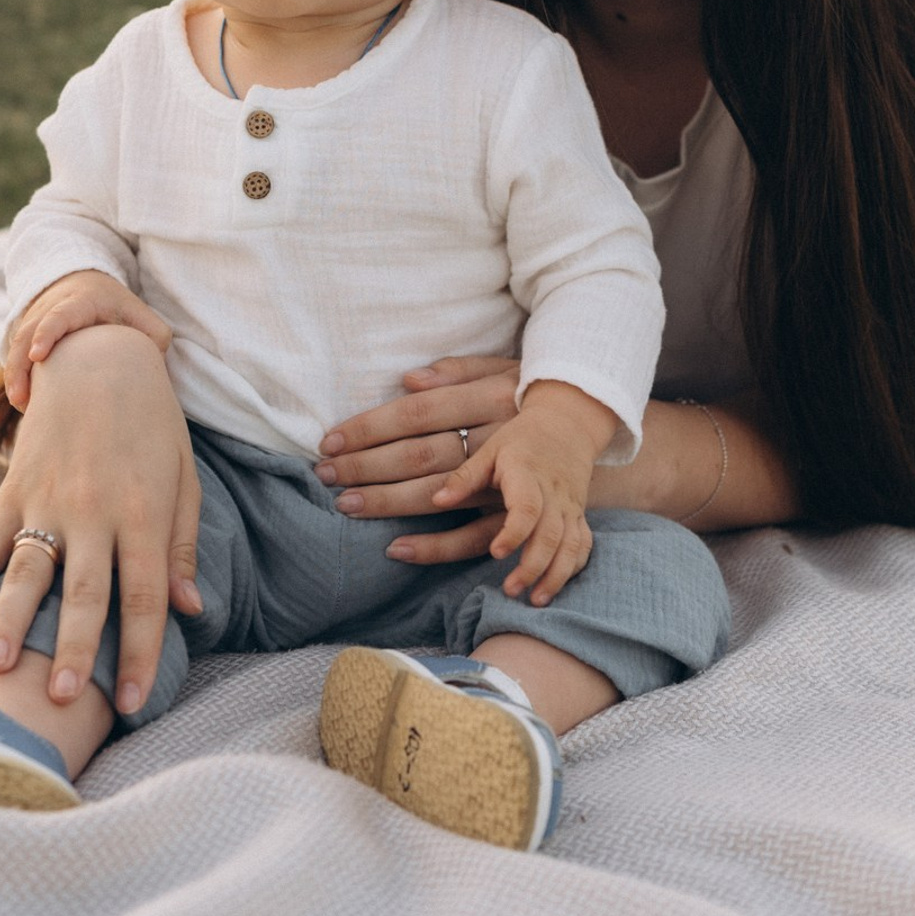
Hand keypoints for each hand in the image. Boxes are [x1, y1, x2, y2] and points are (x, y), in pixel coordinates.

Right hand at [0, 325, 200, 716]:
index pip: (144, 596)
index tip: (129, 703)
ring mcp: (49, 501)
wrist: (99, 358)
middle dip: (76, 650)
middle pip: (86, 592)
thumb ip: (182, 546)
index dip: (139, 653)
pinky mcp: (15, 492)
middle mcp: (95, 511)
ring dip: (13, 622)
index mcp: (144, 512)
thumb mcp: (182, 477)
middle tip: (62, 701)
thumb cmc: (153, 424)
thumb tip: (188, 609)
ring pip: (29, 571)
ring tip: (0, 668)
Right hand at [3, 270, 171, 411]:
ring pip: (15, 347)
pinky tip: (26, 403)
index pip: (58, 316)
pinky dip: (17, 378)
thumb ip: (154, 337)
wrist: (84, 284)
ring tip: (22, 405)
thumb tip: (154, 371)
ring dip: (14, 376)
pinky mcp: (26, 335)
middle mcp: (49, 309)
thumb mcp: (140, 313)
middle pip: (26, 335)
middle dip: (20, 365)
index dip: (46, 334)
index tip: (37, 356)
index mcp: (79, 302)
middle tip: (21, 398)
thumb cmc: (115, 306)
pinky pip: (15, 356)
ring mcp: (33, 321)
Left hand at [316, 355, 520, 562]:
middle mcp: (498, 438)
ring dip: (390, 504)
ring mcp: (508, 481)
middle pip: (423, 453)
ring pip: (441, 495)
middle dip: (368, 466)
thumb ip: (456, 370)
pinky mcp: (518, 516)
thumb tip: (408, 379)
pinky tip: (397, 548)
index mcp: (489, 397)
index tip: (331, 441)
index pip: (419, 412)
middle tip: (326, 475)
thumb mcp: (501, 367)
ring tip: (348, 506)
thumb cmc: (529, 393)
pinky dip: (435, 547)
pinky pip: (473, 537)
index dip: (371, 427)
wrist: (589, 425)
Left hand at [433, 380, 616, 606]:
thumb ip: (465, 476)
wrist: (567, 423)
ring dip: (555, 575)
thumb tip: (436, 501)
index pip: (527, 507)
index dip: (514, 532)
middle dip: (533, 566)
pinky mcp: (579, 516)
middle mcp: (554, 493)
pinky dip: (571, 569)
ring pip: (570, 546)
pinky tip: (553, 588)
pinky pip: (583, 546)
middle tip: (510, 591)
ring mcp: (570, 507)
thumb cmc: (521, 438)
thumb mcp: (491, 449)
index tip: (496, 553)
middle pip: (550, 535)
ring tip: (534, 601)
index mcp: (528, 474)